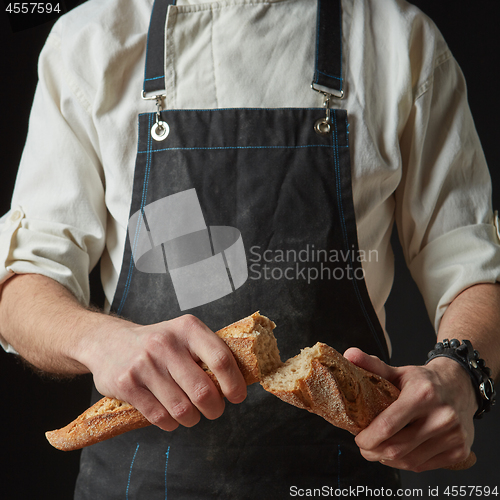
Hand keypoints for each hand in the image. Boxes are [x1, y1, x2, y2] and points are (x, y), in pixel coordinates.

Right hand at [80, 314, 246, 431]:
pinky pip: (159, 417)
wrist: (108, 341)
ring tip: (192, 414)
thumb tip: (239, 380)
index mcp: (187, 328)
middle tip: (214, 410)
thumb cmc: (157, 343)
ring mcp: (144, 364)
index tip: (237, 396)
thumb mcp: (183, 335)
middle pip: (203, 391)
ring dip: (192, 418)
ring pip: (182, 408)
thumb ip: (208, 352)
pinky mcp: (127, 384)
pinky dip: (171, 423)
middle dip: (214, 408)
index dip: (234, 384)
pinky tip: (171, 416)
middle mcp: (166, 344)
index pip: (221, 359)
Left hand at [343, 347, 476, 471]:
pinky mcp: (459, 450)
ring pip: (409, 460)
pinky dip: (405, 463)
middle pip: (397, 447)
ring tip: (378, 450)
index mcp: (422, 394)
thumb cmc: (424, 381)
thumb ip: (372, 365)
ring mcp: (453, 435)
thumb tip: (348, 354)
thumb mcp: (399, 371)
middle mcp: (441, 416)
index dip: (368, 437)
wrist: (460, 386)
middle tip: (364, 447)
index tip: (357, 437)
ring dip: (387, 459)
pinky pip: (423, 466)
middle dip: (373, 451)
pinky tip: (397, 454)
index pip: (387, 425)